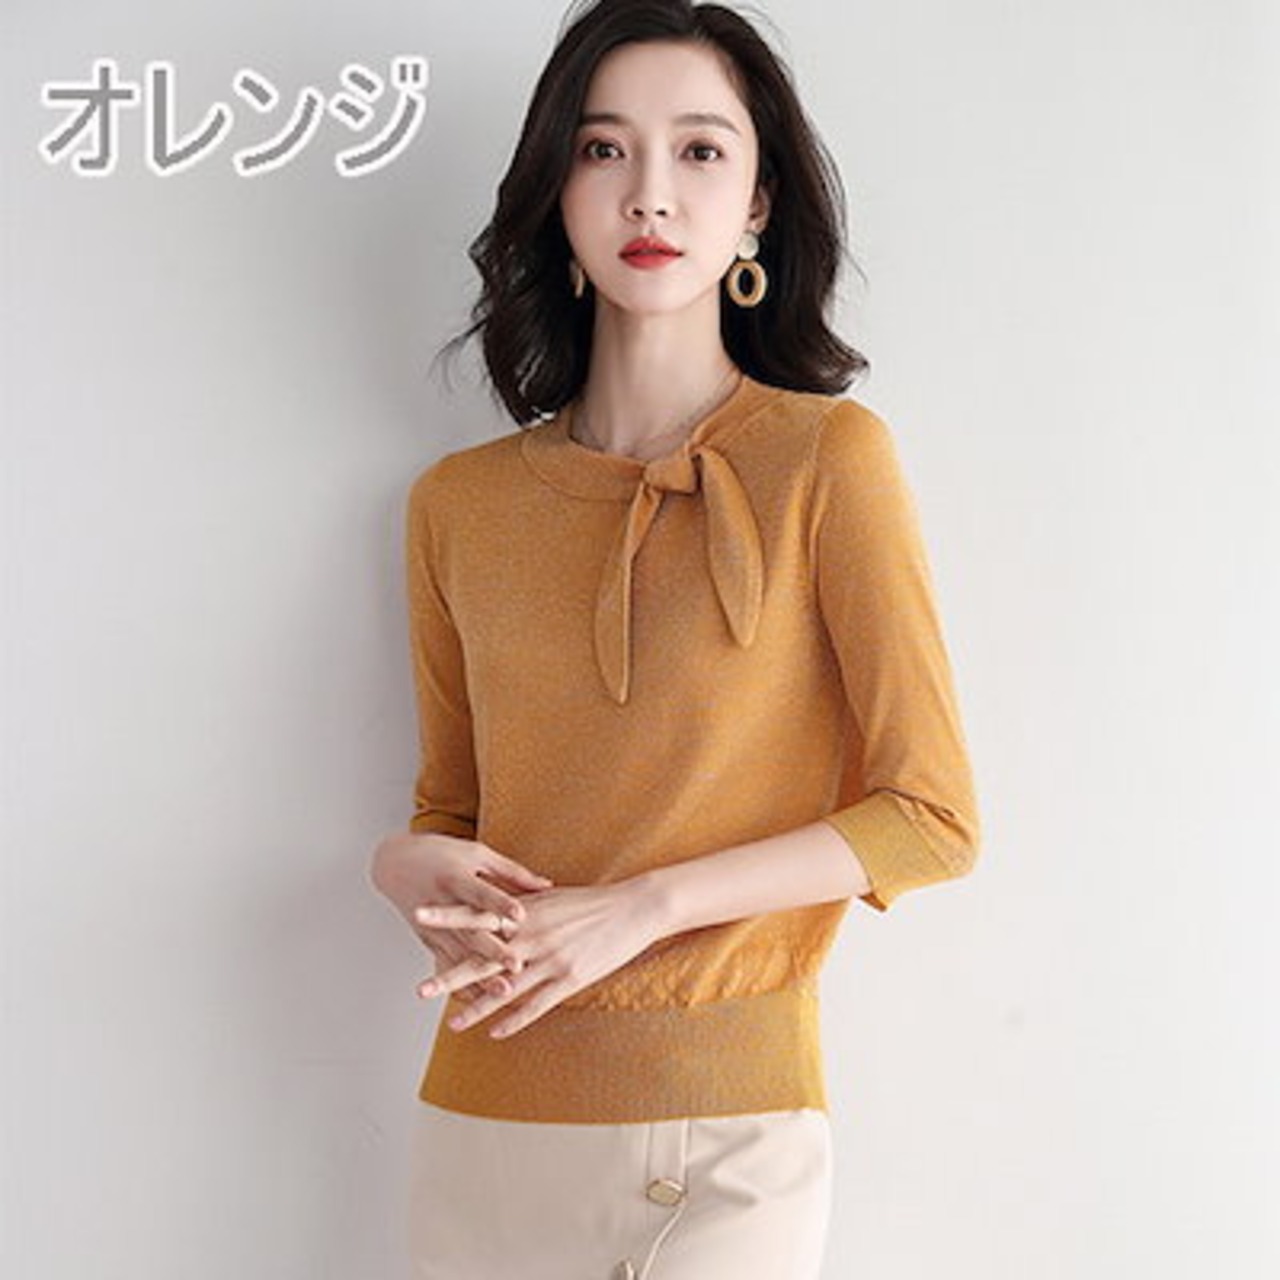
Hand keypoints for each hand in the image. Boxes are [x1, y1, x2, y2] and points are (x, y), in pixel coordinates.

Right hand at [370, 830, 554, 999]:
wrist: (394, 863)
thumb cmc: (441, 853)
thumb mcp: (476, 854)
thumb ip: (511, 872)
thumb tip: (546, 885)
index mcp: (456, 878)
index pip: (482, 893)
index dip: (500, 904)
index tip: (521, 915)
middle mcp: (443, 904)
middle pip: (471, 931)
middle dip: (494, 951)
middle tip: (517, 966)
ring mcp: (433, 927)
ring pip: (459, 956)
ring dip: (480, 977)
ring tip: (503, 993)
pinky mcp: (428, 941)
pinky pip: (446, 966)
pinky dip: (461, 985)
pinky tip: (478, 1004)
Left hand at [413, 878, 664, 1038]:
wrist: (633, 908)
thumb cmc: (590, 902)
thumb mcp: (549, 897)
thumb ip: (519, 905)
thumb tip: (492, 904)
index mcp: (525, 911)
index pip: (478, 913)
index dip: (448, 916)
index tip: (419, 916)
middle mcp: (533, 935)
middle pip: (484, 958)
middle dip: (451, 975)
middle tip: (421, 989)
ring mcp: (551, 959)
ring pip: (506, 988)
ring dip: (477, 1008)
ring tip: (451, 1025)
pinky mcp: (570, 978)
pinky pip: (536, 1004)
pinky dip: (514, 1020)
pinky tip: (495, 1033)